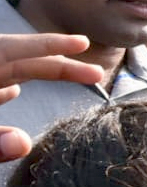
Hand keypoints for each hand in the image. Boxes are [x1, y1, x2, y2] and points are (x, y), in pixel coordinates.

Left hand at [0, 33, 103, 160]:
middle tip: (97, 75)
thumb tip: (24, 143)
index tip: (83, 43)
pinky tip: (13, 91)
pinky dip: (5, 86)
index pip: (15, 50)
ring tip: (69, 76)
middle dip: (58, 67)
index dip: (50, 45)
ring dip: (35, 74)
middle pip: (18, 63)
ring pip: (4, 74)